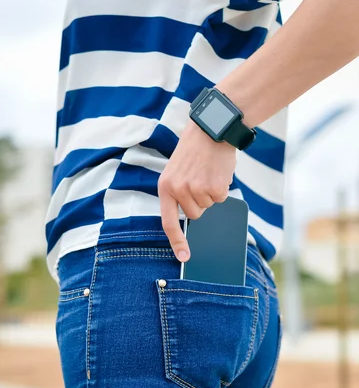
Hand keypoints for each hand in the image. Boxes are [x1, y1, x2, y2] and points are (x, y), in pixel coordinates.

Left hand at [158, 118, 236, 261]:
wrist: (211, 130)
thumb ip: (179, 193)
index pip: (168, 222)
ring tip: (207, 172)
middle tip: (200, 179)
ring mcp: (196, 190)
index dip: (176, 241)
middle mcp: (178, 191)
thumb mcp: (177, 171)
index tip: (184, 256)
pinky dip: (222, 187)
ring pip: (209, 206)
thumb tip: (193, 218)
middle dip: (201, 201)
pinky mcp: (214, 188)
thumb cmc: (194, 152)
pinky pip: (221, 198)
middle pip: (195, 214)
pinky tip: (217, 172)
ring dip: (212, 192)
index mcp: (165, 187)